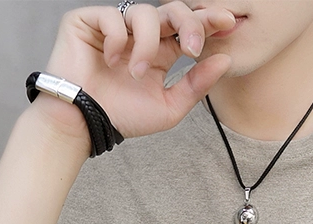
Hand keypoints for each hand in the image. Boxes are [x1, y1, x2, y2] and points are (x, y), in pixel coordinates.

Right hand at [33, 2, 233, 143]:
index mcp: (160, 53)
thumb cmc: (122, 117)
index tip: (228, 22)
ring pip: (145, 12)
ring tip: (136, 73)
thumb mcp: (169, 107)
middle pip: (173, 10)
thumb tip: (224, 60)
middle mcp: (140, 36)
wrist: (84, 124)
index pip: (187, 29)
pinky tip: (110, 61)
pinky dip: (117, 40)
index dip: (207, 21)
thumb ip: (196, 85)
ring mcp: (115, 26)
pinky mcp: (88, 21)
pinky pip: (113, 16)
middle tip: (192, 48)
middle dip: (189, 24)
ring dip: (147, 45)